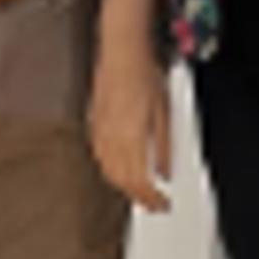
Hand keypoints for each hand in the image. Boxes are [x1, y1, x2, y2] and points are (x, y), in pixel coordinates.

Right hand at [89, 40, 174, 212]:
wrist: (122, 54)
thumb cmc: (144, 76)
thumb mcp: (164, 113)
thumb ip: (164, 146)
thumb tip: (165, 172)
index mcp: (131, 138)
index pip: (139, 182)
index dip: (151, 199)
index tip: (161, 205)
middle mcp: (112, 139)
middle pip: (122, 181)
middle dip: (138, 197)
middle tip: (152, 204)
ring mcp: (100, 132)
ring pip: (108, 172)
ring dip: (123, 187)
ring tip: (138, 192)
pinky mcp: (94, 124)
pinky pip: (99, 157)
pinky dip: (109, 170)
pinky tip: (117, 169)